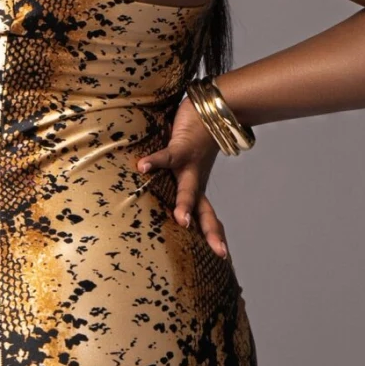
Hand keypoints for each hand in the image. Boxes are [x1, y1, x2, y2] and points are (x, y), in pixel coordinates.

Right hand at [135, 94, 232, 260]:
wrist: (212, 108)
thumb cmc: (194, 138)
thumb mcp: (186, 167)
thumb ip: (177, 182)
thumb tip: (164, 202)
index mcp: (198, 188)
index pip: (210, 217)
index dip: (216, 236)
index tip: (223, 257)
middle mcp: (196, 180)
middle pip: (206, 211)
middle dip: (210, 232)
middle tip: (218, 252)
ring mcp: (190, 166)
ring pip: (189, 189)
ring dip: (185, 205)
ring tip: (181, 221)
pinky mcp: (181, 147)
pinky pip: (167, 157)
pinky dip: (154, 162)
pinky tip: (142, 167)